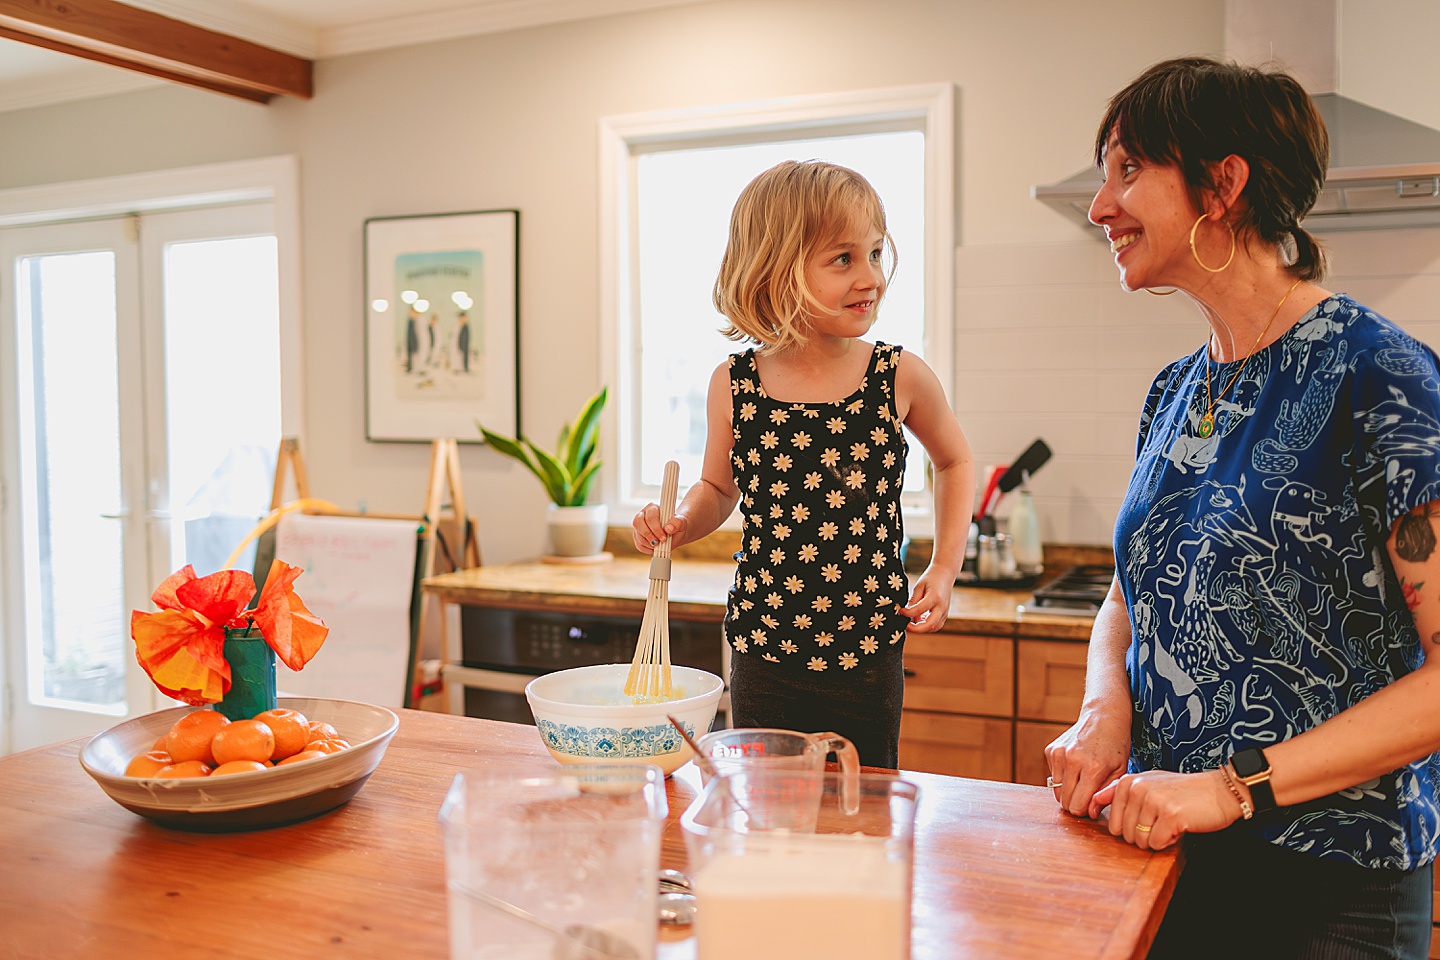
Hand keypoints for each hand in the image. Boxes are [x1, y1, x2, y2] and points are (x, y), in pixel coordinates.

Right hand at [631, 503, 686, 554]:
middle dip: (649, 536)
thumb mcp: (682, 523)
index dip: (656, 528)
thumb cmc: (677, 526)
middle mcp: (643, 515)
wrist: (675, 533)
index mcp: (653, 508)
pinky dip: (646, 549)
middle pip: (637, 523)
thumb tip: (669, 528)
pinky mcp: (637, 536)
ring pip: (637, 535)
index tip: (664, 538)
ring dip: (648, 544)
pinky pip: (638, 544)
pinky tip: (655, 548)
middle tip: (658, 543)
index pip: (650, 517)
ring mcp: (639, 526)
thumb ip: (677, 523)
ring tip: (659, 546)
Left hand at [898, 567, 952, 631]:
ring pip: (933, 628)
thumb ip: (913, 601)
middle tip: (905, 625)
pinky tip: (918, 620)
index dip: (908, 613)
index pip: (919, 610)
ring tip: (910, 622)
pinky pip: (936, 625)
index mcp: (935, 597)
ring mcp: (945, 612)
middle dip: (915, 628)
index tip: (900, 611)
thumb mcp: (919, 586)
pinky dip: (927, 626)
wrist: (945, 573)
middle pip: (929, 625)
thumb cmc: (932, 578)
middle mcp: (942, 607)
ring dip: (921, 628)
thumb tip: (906, 613)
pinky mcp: (945, 614)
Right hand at [1044, 708, 1129, 817]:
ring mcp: (1059, 753)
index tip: (1093, 806)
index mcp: (1093, 768)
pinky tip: (1075, 766)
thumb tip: (1090, 812)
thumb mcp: (1120, 771)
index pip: (1078, 806)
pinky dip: (1062, 777)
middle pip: (1065, 801)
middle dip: (1076, 803)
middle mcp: (1072, 760)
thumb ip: (1105, 794)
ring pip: (1056, 790)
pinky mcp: (1051, 750)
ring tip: (1083, 780)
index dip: (1085, 811)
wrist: (1103, 716)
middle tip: (1088, 795)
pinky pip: (1053, 776)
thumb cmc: (1116, 745)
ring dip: (1068, 791)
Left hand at [1092, 768, 1241, 850]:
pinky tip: (1178, 827)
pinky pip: (1155, 844)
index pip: (1111, 822)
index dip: (1128, 829)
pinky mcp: (1169, 816)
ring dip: (1156, 839)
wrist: (1219, 791)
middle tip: (1160, 822)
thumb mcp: (1147, 783)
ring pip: (1139, 841)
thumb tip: (1092, 802)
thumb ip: (1118, 791)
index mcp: (1127, 782)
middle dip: (1142, 835)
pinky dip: (1167, 842)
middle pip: (1123, 834)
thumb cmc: (1182, 791)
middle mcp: (1136, 789)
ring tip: (1169, 823)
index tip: (1145, 821)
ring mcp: (1152, 801)